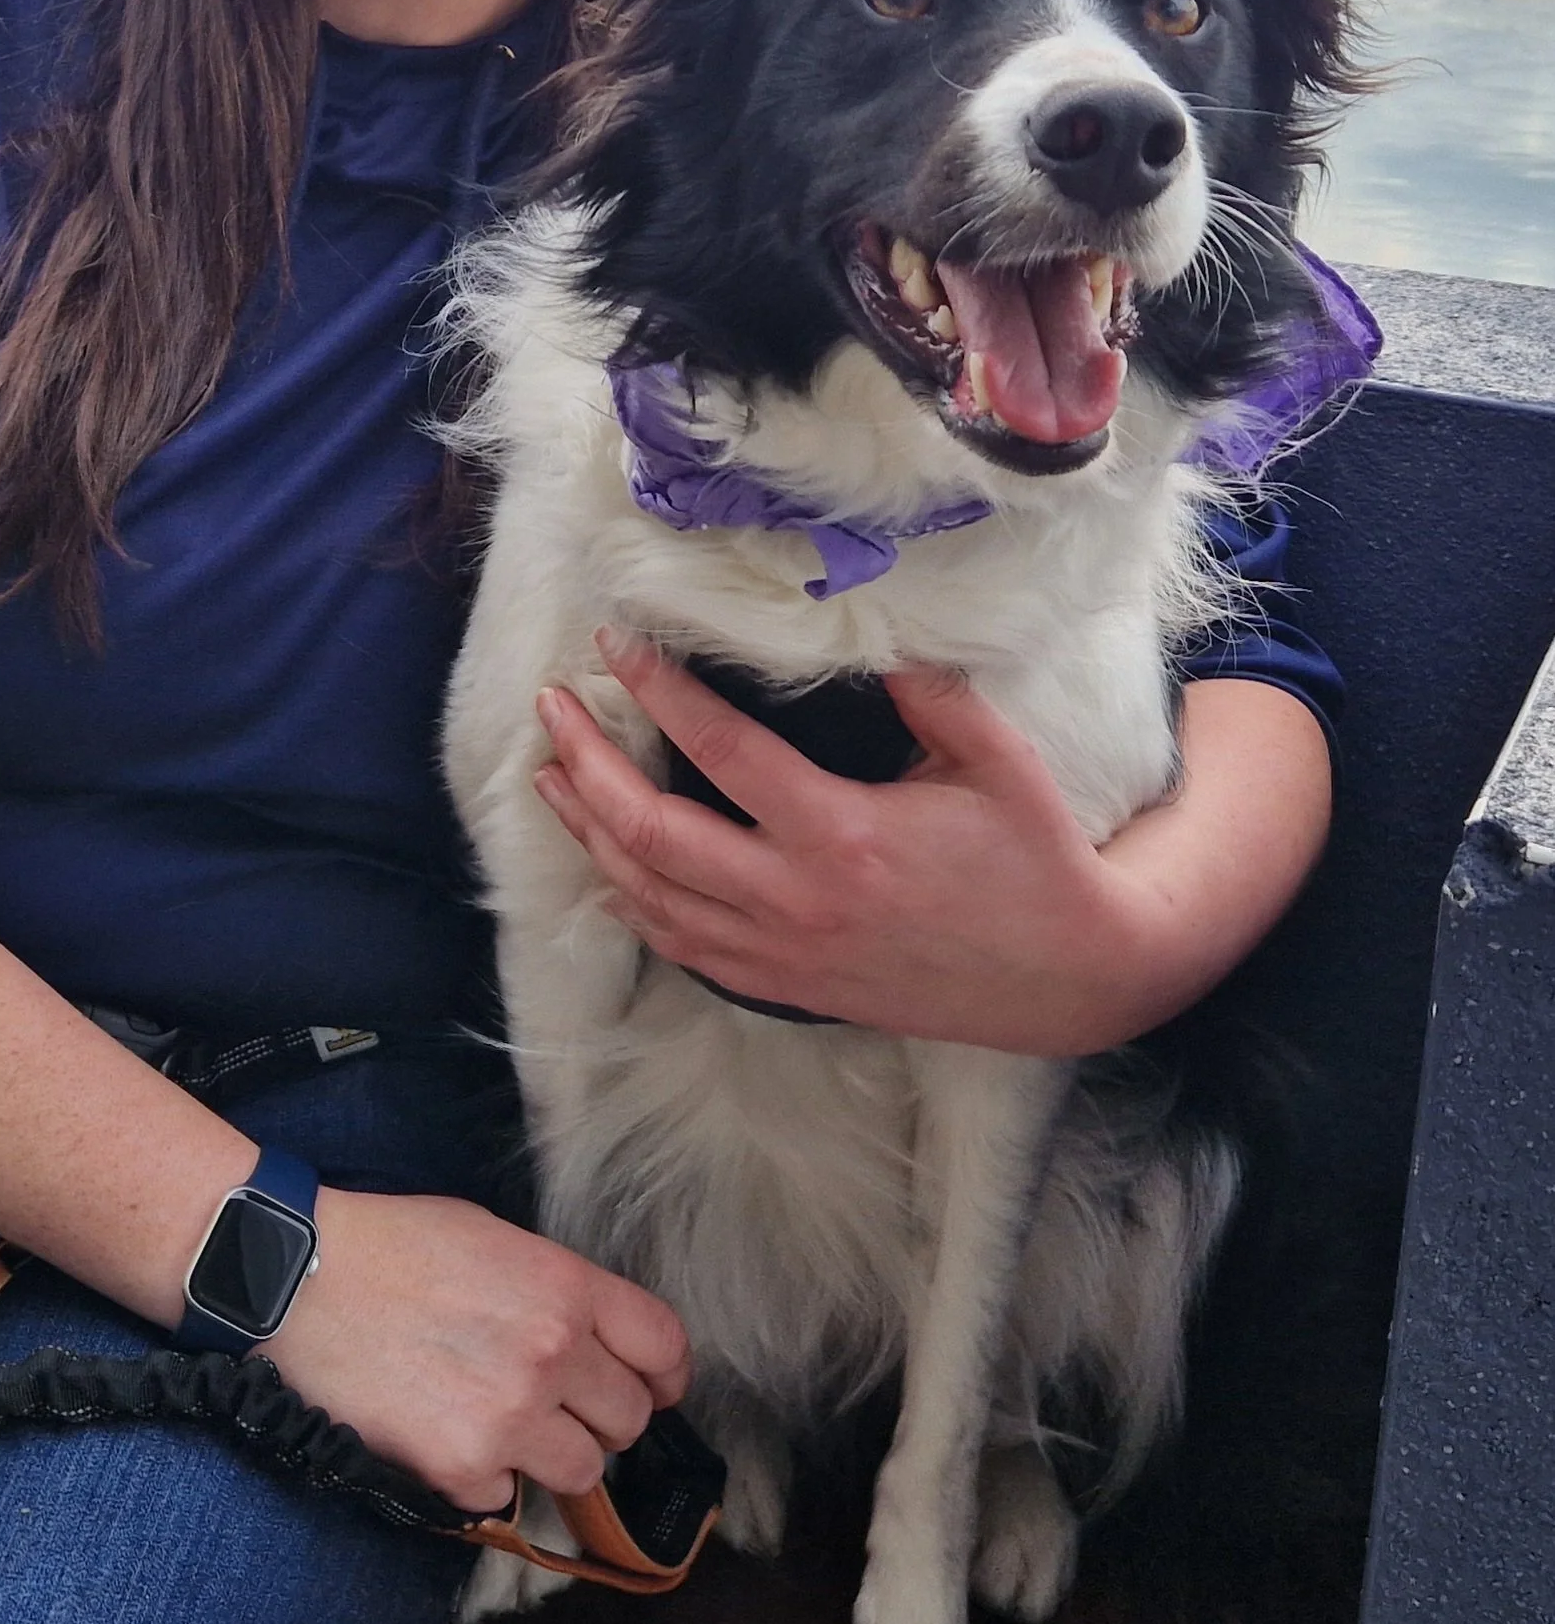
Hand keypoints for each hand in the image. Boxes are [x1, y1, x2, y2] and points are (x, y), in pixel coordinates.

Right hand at [263, 1186, 689, 1513]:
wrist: (303, 1279)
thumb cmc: (393, 1246)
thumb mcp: (495, 1238)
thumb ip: (557, 1290)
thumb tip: (596, 1338)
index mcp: (566, 1286)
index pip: (664, 1346)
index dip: (667, 1374)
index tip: (656, 1387)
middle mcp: (553, 1353)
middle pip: (630, 1418)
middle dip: (602, 1415)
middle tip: (558, 1404)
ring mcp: (511, 1417)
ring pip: (582, 1469)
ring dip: (551, 1453)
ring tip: (500, 1421)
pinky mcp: (464, 1468)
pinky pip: (506, 1491)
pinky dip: (483, 1473)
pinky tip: (444, 1432)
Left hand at [530, 635, 1329, 1056]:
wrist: (1071, 976)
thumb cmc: (1037, 859)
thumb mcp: (996, 760)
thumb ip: (927, 692)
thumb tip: (867, 633)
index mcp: (840, 835)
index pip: (719, 750)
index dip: (659, 691)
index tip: (619, 644)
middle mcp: (795, 901)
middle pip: (651, 832)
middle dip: (588, 763)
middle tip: (552, 707)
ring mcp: (785, 955)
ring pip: (652, 897)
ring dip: (591, 834)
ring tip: (551, 777)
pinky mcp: (791, 989)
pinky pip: (687, 951)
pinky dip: (635, 908)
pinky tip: (608, 876)